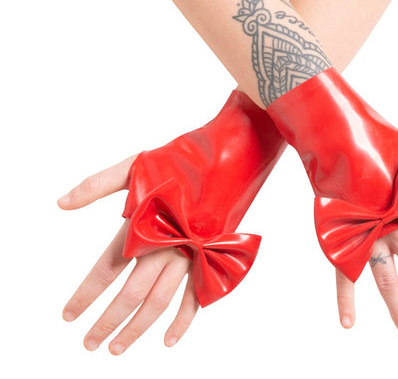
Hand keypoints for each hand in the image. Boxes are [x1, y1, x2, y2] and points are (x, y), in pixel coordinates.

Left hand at [58, 156, 199, 354]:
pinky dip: (183, 321)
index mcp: (143, 225)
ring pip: (160, 302)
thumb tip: (61, 202)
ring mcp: (190, 255)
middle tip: (89, 344)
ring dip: (138, 328)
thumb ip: (96, 184)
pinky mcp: (210, 257)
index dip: (85, 295)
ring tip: (117, 348)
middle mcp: (165, 246)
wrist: (227, 158)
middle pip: (131, 294)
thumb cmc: (180, 159)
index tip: (68, 316)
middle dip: (108, 322)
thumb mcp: (134, 165)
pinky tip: (168, 340)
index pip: (106, 269)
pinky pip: (196, 297)